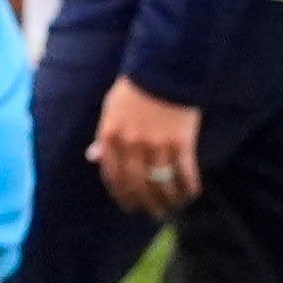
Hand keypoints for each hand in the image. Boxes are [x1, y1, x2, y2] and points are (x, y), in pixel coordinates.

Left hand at [89, 76, 202, 216]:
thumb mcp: (110, 110)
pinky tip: (190, 194)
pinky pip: (185, 174)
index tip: (129, 206)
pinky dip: (188, 187)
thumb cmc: (135, 89)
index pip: (113, 176)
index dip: (122, 195)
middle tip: (154, 213)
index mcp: (110, 136)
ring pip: (162, 184)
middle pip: (137, 185)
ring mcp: (157, 145)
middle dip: (145, 204)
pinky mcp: (181, 142)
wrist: (164, 69)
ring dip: (168, 201)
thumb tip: (92, 158)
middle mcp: (131, 144)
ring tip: (172, 207)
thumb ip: (103, 136)